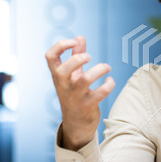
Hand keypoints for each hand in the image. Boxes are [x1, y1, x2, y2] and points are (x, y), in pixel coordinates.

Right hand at [45, 36, 114, 150]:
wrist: (76, 124)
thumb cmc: (74, 95)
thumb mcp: (73, 75)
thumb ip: (76, 56)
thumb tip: (80, 37)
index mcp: (58, 76)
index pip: (50, 57)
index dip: (60, 45)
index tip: (73, 41)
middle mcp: (64, 85)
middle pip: (63, 70)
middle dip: (77, 60)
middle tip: (90, 57)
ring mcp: (75, 97)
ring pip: (84, 81)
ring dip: (99, 70)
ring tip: (107, 67)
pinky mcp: (87, 106)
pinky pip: (99, 94)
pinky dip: (108, 85)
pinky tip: (110, 81)